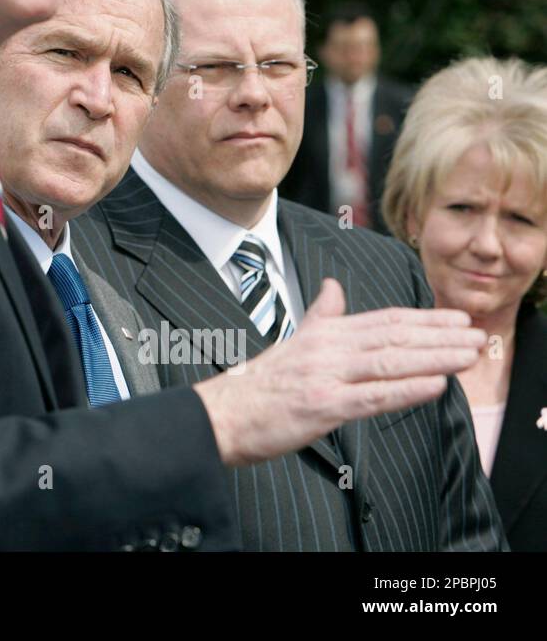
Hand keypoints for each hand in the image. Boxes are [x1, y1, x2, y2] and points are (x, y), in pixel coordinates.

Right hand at [193, 278, 485, 467]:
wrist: (222, 415)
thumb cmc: (258, 386)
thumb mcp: (292, 341)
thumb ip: (320, 315)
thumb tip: (334, 286)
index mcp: (322, 334)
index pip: (382, 320)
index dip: (423, 318)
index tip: (457, 318)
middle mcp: (326, 349)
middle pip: (393, 337)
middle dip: (440, 336)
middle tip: (478, 334)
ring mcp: (324, 376)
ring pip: (389, 363)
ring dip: (434, 359)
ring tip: (468, 356)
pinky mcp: (321, 406)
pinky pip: (372, 397)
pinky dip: (406, 390)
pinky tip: (434, 386)